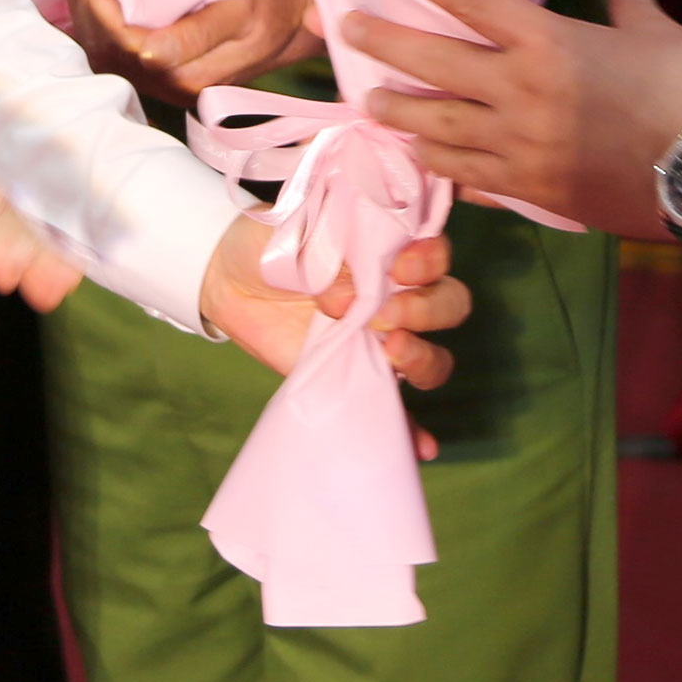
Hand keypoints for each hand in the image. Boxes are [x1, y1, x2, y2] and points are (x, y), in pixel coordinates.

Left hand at [67, 0, 320, 106]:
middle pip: (107, 51)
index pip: (126, 48)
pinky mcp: (157, 70)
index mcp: (191, 75)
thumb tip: (150, 52)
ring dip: (86, 9)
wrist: (297, 19)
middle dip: (87, 4)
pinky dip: (94, 17)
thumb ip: (198, 34)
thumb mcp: (244, 12)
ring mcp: (161, 81)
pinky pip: (111, 49)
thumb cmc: (272, 5)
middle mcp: (171, 85)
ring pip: (103, 52)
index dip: (102, 7)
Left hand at [197, 214, 469, 459]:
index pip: (437, 255)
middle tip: (380, 314)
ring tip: (389, 354)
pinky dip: (412, 432)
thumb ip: (330, 256)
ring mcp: (382, 341)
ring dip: (423, 358)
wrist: (233, 280)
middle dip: (424, 310)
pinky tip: (421, 447)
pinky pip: (396, 412)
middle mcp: (400, 296)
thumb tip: (346, 297)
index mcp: (392, 252)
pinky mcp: (360, 378)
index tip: (399, 267)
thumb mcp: (299, 234)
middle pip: (448, 306)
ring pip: (433, 358)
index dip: (431, 260)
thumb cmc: (274, 245)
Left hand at [340, 0, 681, 238]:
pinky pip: (470, 177)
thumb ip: (633, 5)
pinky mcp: (532, 192)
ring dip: (398, 113)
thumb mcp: (661, 35)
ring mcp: (521, 147)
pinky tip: (425, 159)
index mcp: (549, 43)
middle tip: (347, 30)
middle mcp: (523, 93)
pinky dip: (443, 166)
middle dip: (383, 44)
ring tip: (369, 101)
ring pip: (436, 129)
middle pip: (432, 64)